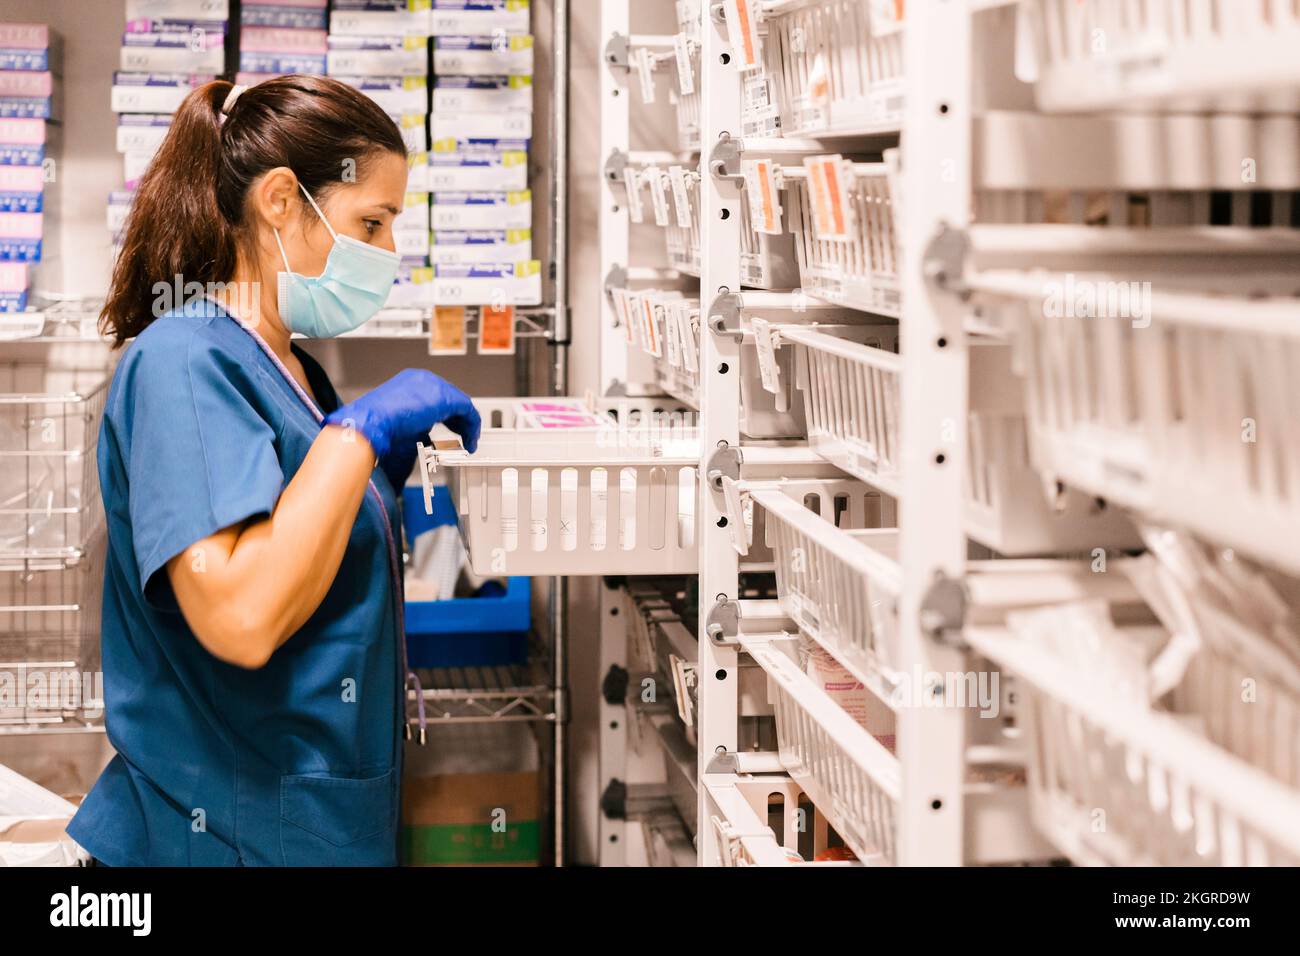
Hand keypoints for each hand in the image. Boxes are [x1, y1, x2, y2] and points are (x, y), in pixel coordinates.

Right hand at [323, 370, 480, 482]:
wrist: (369, 424)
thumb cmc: (376, 429)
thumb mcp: (400, 428)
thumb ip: (415, 431)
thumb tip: (420, 448)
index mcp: (410, 384)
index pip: (437, 396)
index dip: (447, 415)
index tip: (451, 428)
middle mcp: (423, 380)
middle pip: (451, 397)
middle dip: (458, 419)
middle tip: (463, 435)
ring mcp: (434, 386)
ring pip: (461, 404)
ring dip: (467, 425)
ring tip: (469, 442)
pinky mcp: (444, 397)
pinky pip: (467, 410)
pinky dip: (471, 427)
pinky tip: (469, 441)